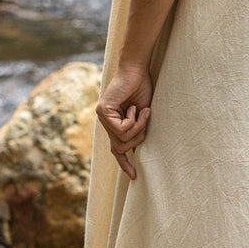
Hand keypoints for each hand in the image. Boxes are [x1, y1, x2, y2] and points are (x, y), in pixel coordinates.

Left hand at [96, 61, 152, 181]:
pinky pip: (121, 130)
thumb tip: (136, 150)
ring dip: (137, 128)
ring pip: (122, 140)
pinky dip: (132, 121)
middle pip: (120, 148)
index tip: (134, 177)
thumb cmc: (141, 89)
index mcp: (114, 124)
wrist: (137, 70)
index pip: (116, 149)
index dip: (124, 164)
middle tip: (146, 119)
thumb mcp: (142, 117)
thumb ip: (137, 131)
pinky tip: (133, 108)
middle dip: (138, 138)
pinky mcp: (103, 111)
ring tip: (142, 111)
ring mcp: (102, 117)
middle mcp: (105, 122)